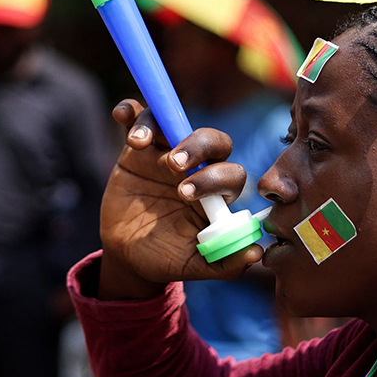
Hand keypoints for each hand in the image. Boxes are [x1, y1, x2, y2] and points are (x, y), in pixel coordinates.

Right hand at [98, 100, 262, 299]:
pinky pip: (136, 120)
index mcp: (216, 192)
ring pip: (171, 122)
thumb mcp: (195, 264)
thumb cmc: (168, 257)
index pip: (230, 172)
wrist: (128, 255)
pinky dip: (131, 112)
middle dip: (196, 146)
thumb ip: (226, 263)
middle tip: (173, 165)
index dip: (214, 178)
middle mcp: (196, 168)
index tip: (186, 195)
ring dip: (158, 124)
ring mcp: (165, 154)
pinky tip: (121, 115)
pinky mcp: (136, 150)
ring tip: (139, 143)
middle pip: (210, 140)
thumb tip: (255, 253)